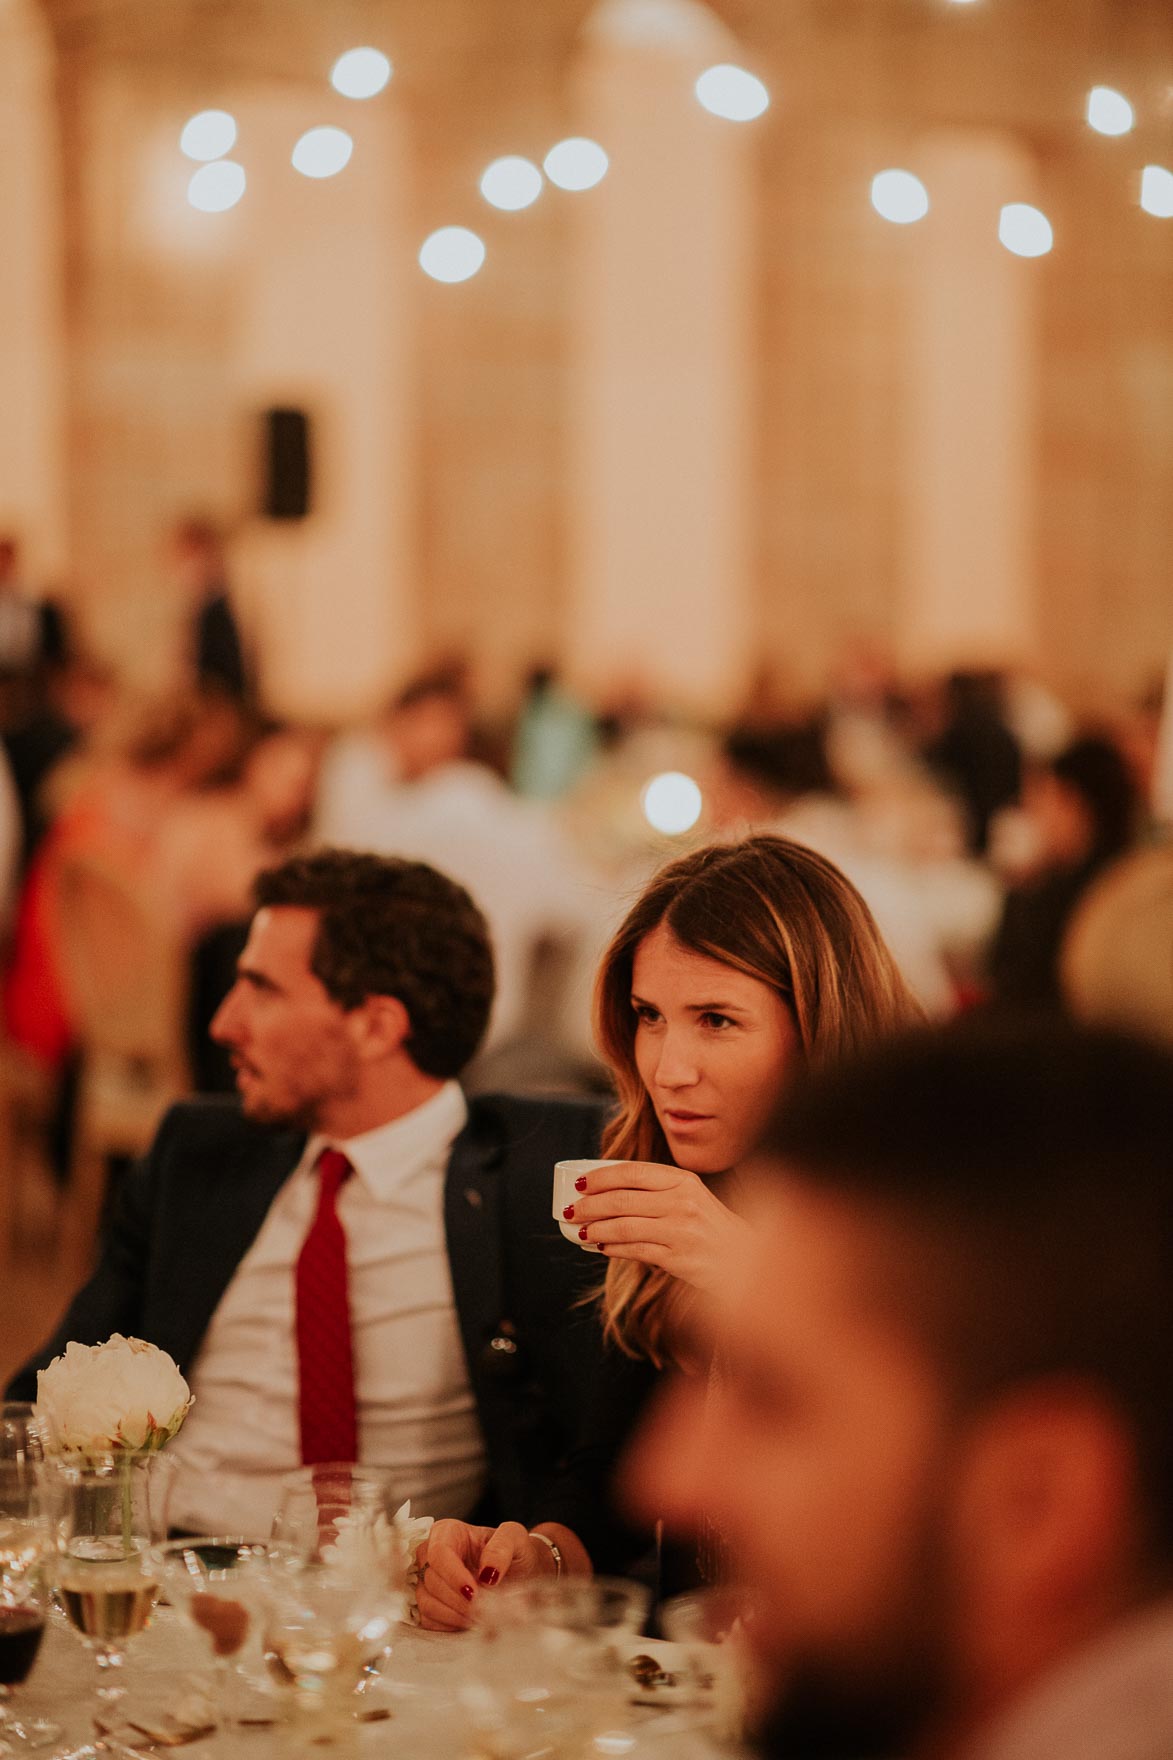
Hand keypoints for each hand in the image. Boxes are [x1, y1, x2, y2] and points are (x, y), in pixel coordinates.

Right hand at [416, 1519, 549, 1631]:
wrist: (520, 1574)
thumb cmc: (514, 1552)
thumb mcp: (516, 1538)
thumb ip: (502, 1548)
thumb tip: (487, 1572)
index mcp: (448, 1532)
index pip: (439, 1553)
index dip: (453, 1576)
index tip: (474, 1593)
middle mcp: (431, 1554)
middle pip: (431, 1580)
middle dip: (457, 1599)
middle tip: (482, 1609)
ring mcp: (427, 1580)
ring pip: (426, 1602)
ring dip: (453, 1614)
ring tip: (478, 1615)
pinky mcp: (429, 1603)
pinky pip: (427, 1619)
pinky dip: (447, 1624)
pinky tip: (467, 1621)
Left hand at [565, 1161, 750, 1293]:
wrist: (744, 1260)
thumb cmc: (710, 1227)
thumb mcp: (691, 1197)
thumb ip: (657, 1191)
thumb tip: (608, 1192)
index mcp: (683, 1180)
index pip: (632, 1172)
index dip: (601, 1177)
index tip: (580, 1183)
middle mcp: (682, 1202)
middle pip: (622, 1200)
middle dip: (590, 1205)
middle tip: (571, 1210)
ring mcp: (680, 1230)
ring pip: (624, 1226)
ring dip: (595, 1228)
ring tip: (581, 1231)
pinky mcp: (677, 1258)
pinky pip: (634, 1250)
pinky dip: (612, 1247)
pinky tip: (601, 1246)